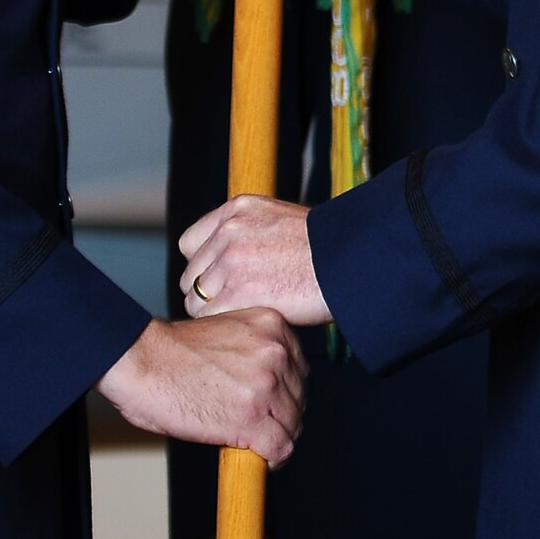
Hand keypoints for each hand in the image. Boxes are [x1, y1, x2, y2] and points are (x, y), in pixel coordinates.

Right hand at [95, 313, 306, 466]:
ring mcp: (265, 385)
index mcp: (271, 325)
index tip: (273, 404)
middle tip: (261, 425)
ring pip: (293, 425)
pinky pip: (281, 448)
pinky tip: (258, 457)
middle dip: (282, 416)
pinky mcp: (251, 419)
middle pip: (299, 398)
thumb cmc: (172, 350)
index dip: (286, 392)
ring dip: (276, 438)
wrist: (141, 360)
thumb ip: (255, 350)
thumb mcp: (228, 332)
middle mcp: (275, 351)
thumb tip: (274, 383)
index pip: (299, 369)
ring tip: (254, 442)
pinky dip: (272, 459)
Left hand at [181, 197, 330, 325]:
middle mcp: (228, 231)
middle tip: (235, 307)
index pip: (190, 244)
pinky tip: (243, 328)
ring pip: (196, 301)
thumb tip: (226, 260)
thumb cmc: (324, 251)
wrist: (349, 264)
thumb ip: (247, 233)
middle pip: (191, 276)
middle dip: (209, 293)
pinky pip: (208, 317)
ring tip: (242, 319)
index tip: (221, 282)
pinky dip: (222, 326)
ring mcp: (230, 261)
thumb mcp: (278, 220)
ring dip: (215, 313)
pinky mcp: (238, 292)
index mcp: (236, 210)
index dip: (203, 267)